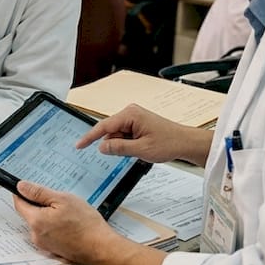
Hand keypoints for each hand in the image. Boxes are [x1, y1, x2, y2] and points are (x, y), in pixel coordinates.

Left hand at [12, 180, 115, 264]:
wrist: (101, 248)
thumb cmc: (85, 224)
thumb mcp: (63, 199)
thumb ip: (39, 193)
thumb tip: (21, 186)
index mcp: (36, 221)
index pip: (19, 203)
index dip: (22, 193)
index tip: (31, 188)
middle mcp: (36, 235)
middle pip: (30, 214)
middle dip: (40, 205)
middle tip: (59, 202)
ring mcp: (44, 245)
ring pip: (40, 223)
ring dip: (49, 216)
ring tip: (68, 214)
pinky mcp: (53, 250)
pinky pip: (48, 233)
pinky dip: (55, 227)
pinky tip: (70, 225)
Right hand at [76, 104, 205, 164]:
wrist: (185, 142)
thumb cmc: (169, 143)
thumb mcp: (141, 150)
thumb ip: (118, 148)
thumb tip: (101, 147)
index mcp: (130, 114)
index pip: (103, 126)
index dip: (90, 137)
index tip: (79, 145)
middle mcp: (131, 112)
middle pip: (110, 131)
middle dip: (114, 144)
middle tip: (130, 152)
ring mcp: (134, 117)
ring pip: (117, 134)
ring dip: (123, 145)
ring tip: (140, 149)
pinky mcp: (137, 122)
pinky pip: (124, 134)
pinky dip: (127, 143)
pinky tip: (139, 147)